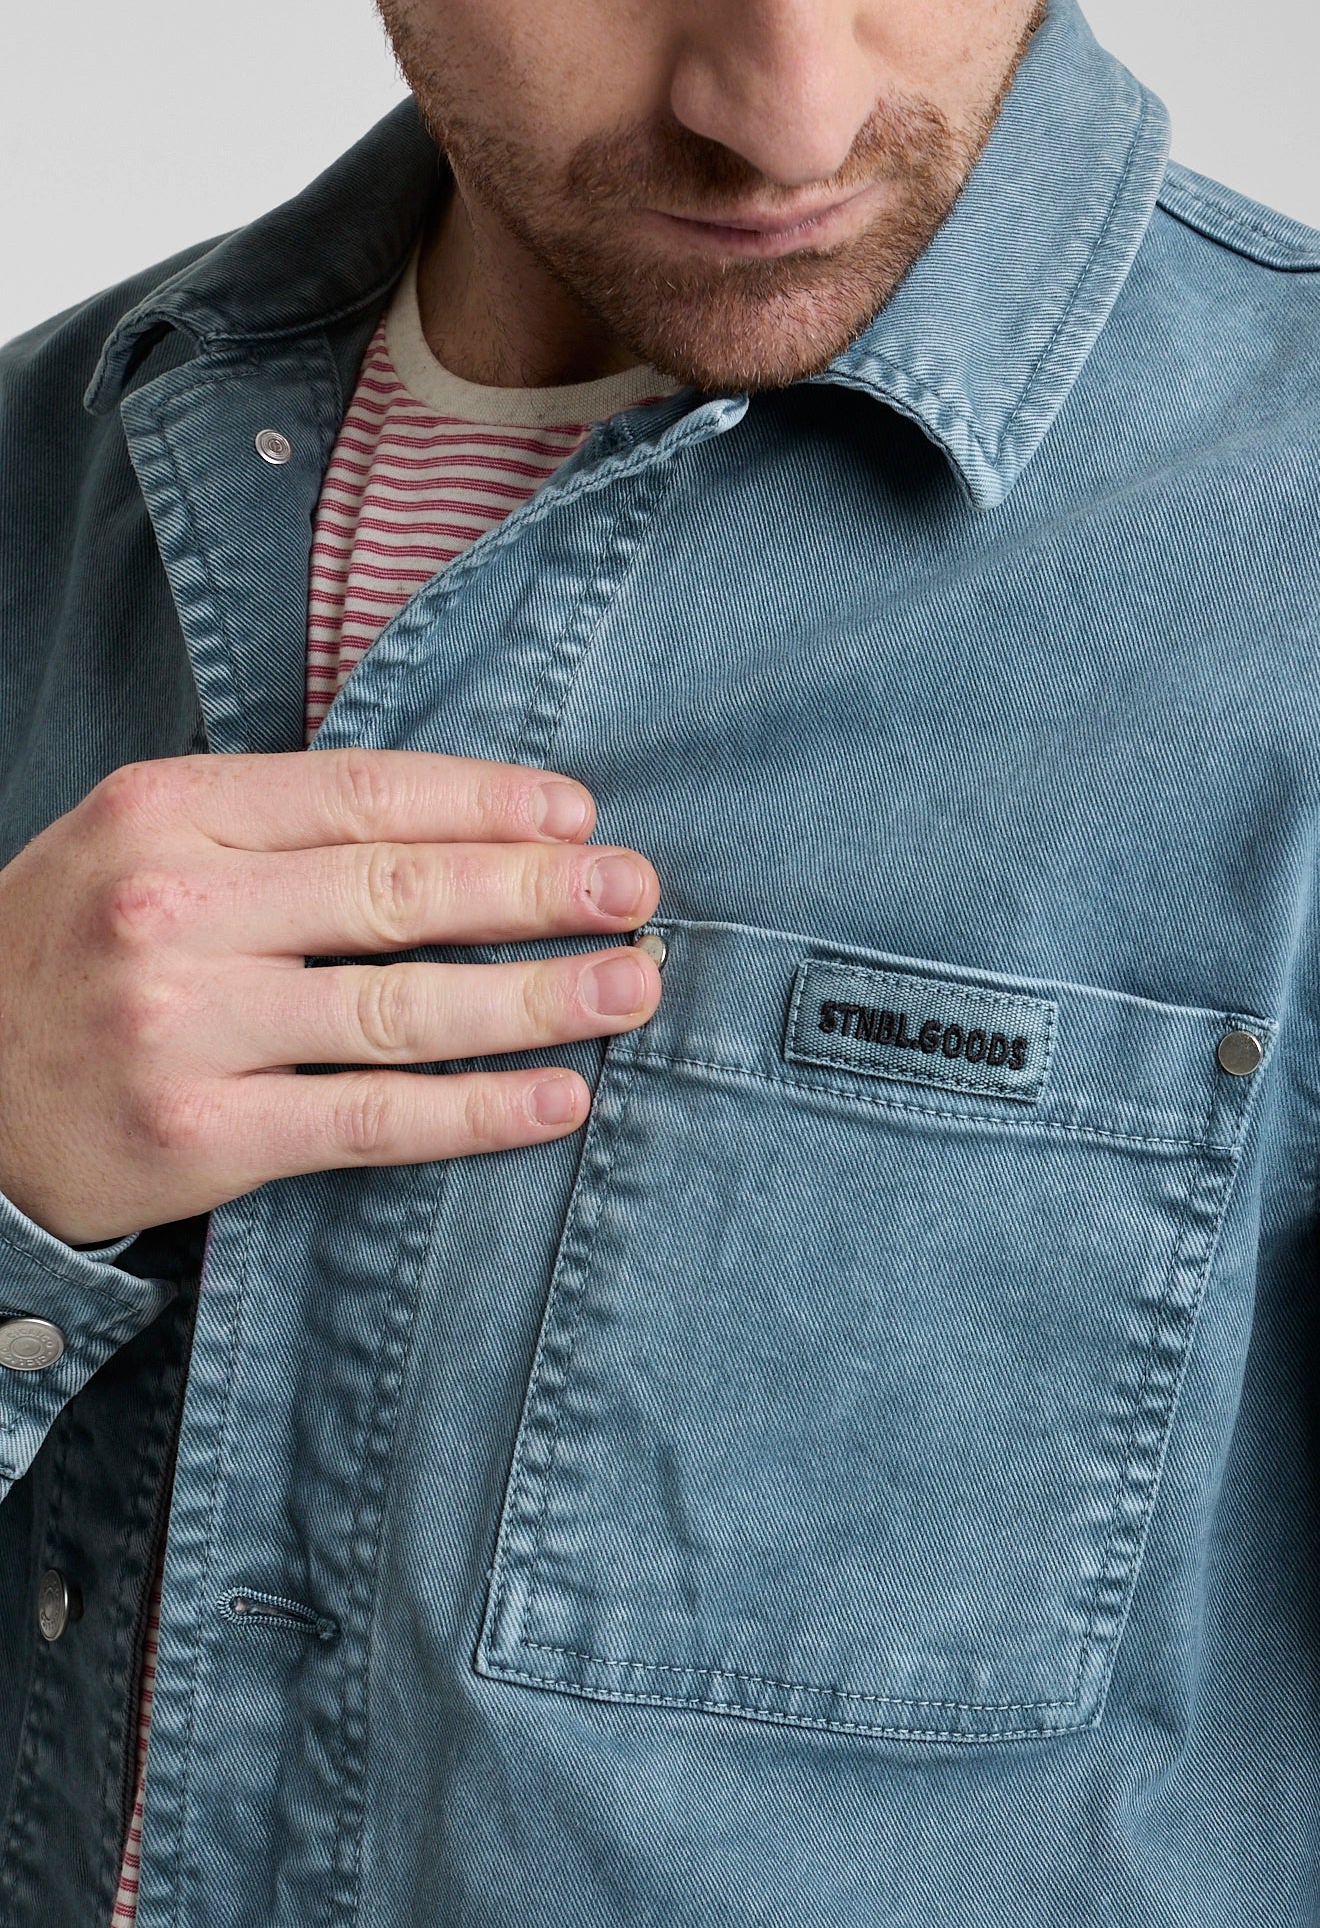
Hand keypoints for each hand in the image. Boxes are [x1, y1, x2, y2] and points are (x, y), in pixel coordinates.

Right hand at [0, 750, 661, 1244]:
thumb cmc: (72, 953)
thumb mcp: (141, 843)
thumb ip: (274, 824)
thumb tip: (463, 823)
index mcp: (168, 810)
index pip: (364, 793)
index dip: (488, 803)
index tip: (580, 818)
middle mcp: (173, 908)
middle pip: (399, 893)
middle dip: (539, 891)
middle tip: (637, 894)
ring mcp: (184, 1025)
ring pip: (401, 1007)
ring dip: (536, 998)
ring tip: (627, 988)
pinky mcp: (200, 1133)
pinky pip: (371, 1118)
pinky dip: (477, 1109)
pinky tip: (557, 1098)